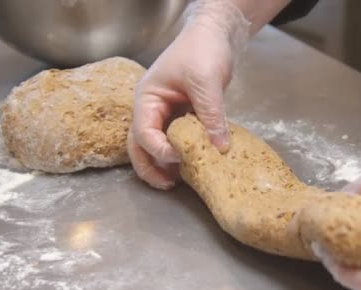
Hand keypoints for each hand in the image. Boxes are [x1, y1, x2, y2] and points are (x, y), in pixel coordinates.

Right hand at [128, 0, 249, 188]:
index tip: (180, 158)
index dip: (159, 149)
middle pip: (140, 144)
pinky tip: (196, 164)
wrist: (217, 33)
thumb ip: (211, 115)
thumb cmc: (203, 48)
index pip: (143, 131)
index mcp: (147, 97)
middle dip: (151, 166)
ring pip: (157, 145)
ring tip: (180, 181)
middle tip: (168, 185)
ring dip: (164, 164)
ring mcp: (166, 112)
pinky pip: (178, 139)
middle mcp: (152, 107)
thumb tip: (219, 147)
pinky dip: (183, 153)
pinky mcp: (183, 115)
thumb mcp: (207, 81)